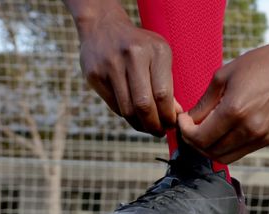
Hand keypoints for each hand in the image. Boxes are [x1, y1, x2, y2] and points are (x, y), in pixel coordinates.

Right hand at [77, 15, 178, 135]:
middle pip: (143, 105)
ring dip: (140, 125)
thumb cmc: (139, 46)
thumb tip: (174, 115)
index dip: (168, 116)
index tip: (171, 124)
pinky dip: (126, 115)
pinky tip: (133, 115)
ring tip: (147, 127)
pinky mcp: (95, 75)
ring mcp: (110, 65)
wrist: (102, 26)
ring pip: (127, 109)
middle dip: (154, 125)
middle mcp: (132, 56)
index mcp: (155, 50)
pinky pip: (114, 105)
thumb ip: (167, 84)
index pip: (162, 94)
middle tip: (159, 132)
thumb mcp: (159, 56)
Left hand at [179, 42, 268, 163]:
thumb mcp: (223, 75)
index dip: (186, 132)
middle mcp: (248, 129)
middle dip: (194, 142)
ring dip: (209, 148)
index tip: (184, 121)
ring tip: (205, 132)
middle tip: (190, 128)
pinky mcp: (268, 140)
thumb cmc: (259, 64)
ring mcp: (260, 137)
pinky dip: (226, 147)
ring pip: (225, 158)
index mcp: (234, 111)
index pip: (200, 138)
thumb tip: (190, 120)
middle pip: (210, 152)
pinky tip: (223, 131)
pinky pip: (240, 152)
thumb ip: (204, 102)